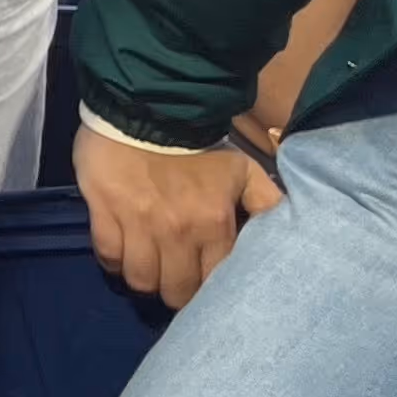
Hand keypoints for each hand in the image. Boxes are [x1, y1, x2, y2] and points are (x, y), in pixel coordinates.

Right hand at [79, 123, 282, 306]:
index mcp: (214, 225)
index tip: (202, 283)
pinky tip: (120, 249)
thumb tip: (291, 230)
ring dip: (143, 277)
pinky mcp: (104, 211)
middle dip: (175, 290)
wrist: (147, 103)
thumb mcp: (241, 170)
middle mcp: (177, 233)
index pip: (213, 284)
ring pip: (140, 279)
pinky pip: (107, 255)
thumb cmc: (197, 144)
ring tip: (146, 264)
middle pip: (174, 291)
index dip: (208, 292)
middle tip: (172, 277)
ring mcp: (138, 224)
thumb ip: (266, 202)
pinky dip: (113, 260)